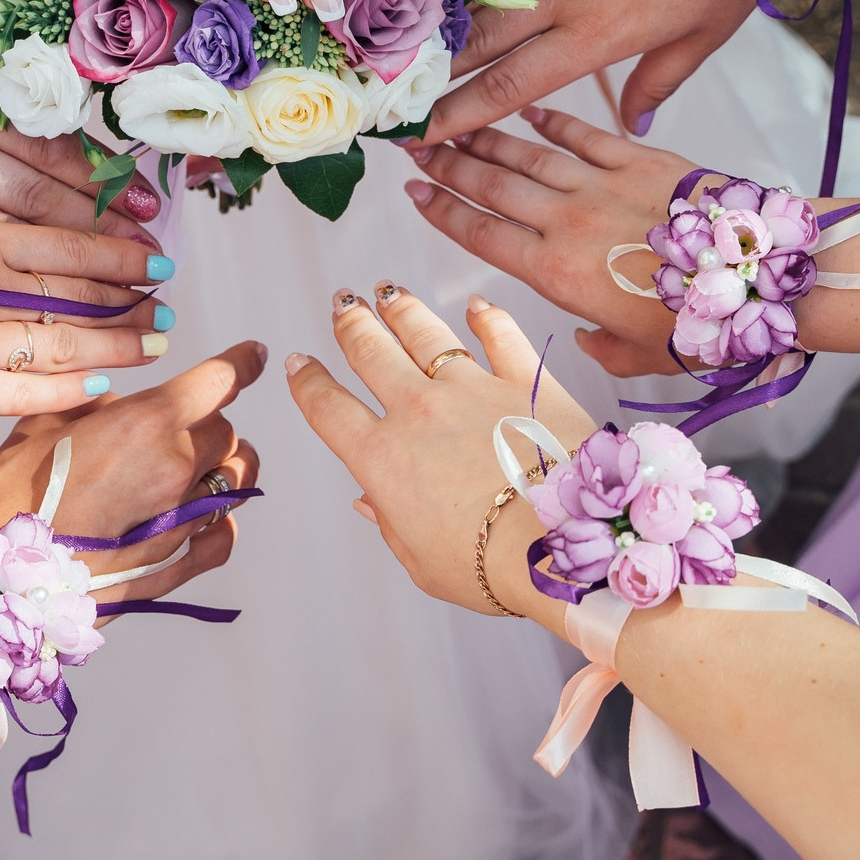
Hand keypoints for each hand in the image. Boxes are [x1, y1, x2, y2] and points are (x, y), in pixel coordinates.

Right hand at [0, 341, 266, 601]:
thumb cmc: (10, 497)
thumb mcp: (45, 424)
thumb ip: (95, 404)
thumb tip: (120, 403)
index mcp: (146, 423)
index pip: (220, 381)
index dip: (241, 363)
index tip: (253, 356)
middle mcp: (175, 468)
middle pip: (226, 431)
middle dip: (209, 424)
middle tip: (182, 429)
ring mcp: (182, 521)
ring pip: (235, 480)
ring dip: (223, 467)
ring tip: (198, 468)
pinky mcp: (178, 566)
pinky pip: (224, 535)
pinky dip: (219, 520)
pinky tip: (198, 516)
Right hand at [284, 284, 594, 615]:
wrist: (560, 543)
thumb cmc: (490, 568)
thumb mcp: (421, 561)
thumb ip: (391, 523)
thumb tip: (370, 501)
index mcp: (382, 459)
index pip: (329, 409)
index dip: (308, 383)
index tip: (299, 363)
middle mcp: (419, 411)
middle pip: (371, 353)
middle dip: (351, 325)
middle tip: (342, 305)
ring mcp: (473, 388)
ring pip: (425, 333)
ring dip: (401, 309)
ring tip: (388, 292)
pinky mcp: (526, 380)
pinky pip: (501, 335)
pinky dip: (487, 317)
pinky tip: (476, 305)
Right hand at [401, 106, 689, 375]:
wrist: (762, 276)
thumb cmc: (703, 325)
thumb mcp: (641, 357)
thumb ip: (602, 348)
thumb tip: (588, 338)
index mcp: (557, 275)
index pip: (481, 235)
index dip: (441, 211)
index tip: (411, 191)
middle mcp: (568, 223)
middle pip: (491, 186)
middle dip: (447, 164)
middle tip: (415, 143)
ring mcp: (602, 186)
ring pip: (528, 155)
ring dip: (486, 138)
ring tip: (454, 123)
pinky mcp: (639, 161)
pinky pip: (585, 133)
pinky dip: (553, 120)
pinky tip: (529, 109)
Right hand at [428, 0, 755, 140]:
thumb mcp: (703, 37)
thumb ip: (657, 82)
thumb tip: (635, 126)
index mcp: (596, 36)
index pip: (508, 87)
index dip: (457, 114)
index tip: (420, 135)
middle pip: (477, 39)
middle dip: (429, 69)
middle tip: (390, 88)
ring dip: (437, 13)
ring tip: (400, 34)